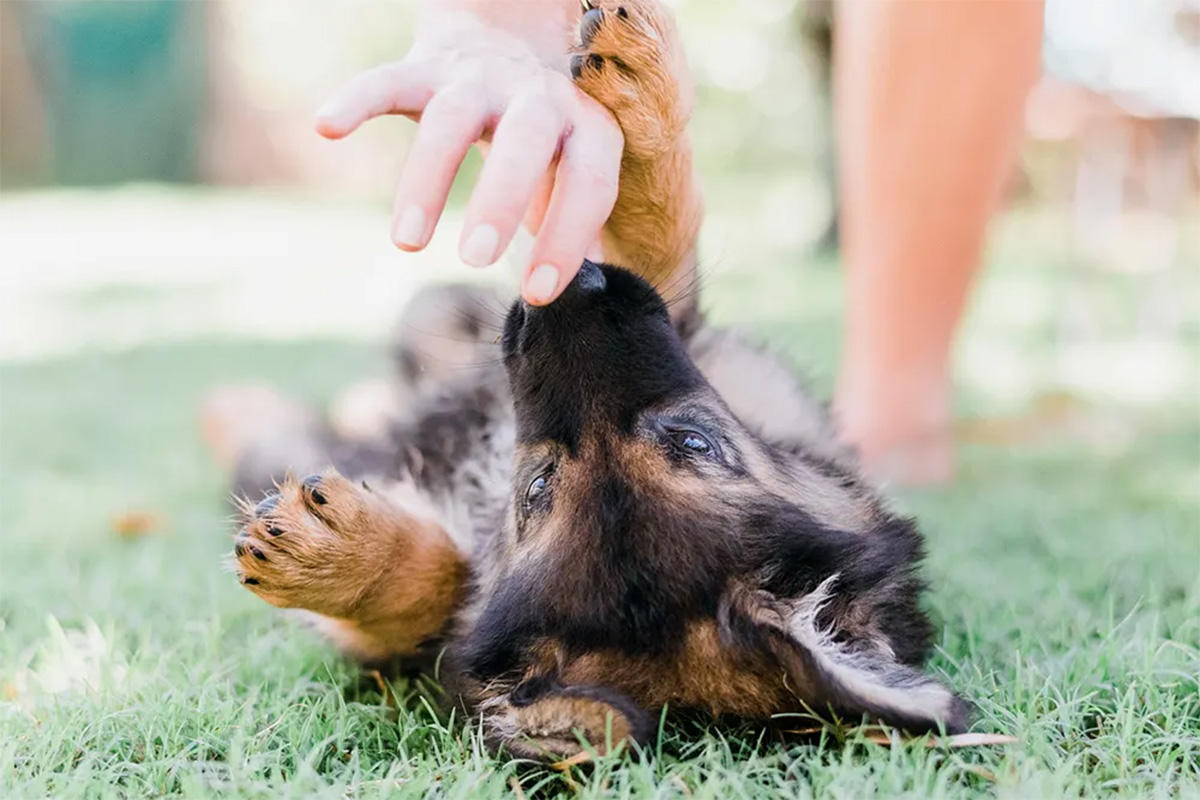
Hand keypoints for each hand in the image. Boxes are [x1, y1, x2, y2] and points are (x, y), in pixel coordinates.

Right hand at [314, 3, 623, 304]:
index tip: (538, 294)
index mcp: (585, 126)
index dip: (567, 237)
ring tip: (407, 242)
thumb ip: (574, 222)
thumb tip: (590, 296)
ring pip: (451, 120)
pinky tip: (327, 126)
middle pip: (523, 142)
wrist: (509, 33)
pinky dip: (357, 101)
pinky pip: (388, 80)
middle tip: (476, 259)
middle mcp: (538, 97)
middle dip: (500, 200)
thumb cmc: (545, 135)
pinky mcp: (426, 67)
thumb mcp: (572, 168)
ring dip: (428, 180)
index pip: (589, 182)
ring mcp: (480, 79)